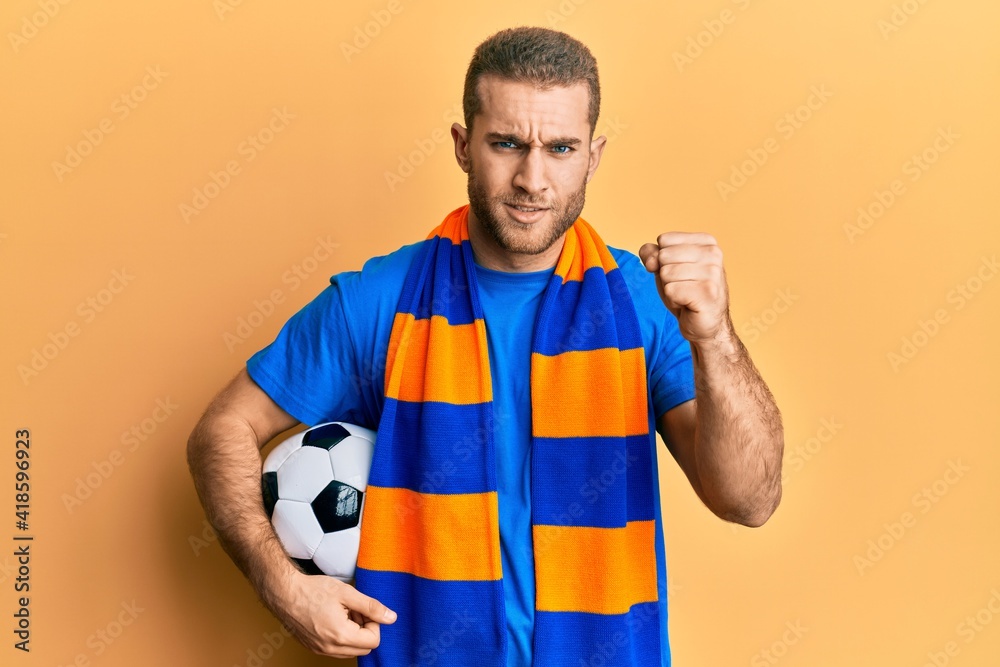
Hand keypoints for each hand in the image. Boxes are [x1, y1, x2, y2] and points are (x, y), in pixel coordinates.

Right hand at [274, 571, 396, 657]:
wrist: (285, 593)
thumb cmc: (313, 591)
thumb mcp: (347, 593)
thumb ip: (371, 606)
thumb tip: (391, 617)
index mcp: (341, 635)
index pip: (374, 640)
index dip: (375, 623)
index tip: (365, 609)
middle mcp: (331, 648)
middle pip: (364, 648)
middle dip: (365, 629)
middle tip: (355, 610)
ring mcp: (321, 650)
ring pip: (351, 650)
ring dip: (354, 634)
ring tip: (344, 612)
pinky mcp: (314, 648)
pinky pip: (337, 649)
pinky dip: (341, 637)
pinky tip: (334, 618)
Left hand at [638, 232, 733, 345]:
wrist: (705, 324)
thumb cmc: (685, 292)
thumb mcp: (664, 267)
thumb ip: (651, 254)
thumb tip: (651, 260)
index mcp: (706, 241)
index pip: (664, 240)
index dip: (662, 260)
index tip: (680, 273)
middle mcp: (713, 253)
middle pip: (664, 256)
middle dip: (666, 276)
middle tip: (683, 286)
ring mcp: (713, 272)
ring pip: (666, 273)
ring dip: (670, 289)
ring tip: (686, 295)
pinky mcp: (708, 292)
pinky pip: (671, 290)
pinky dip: (673, 300)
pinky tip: (688, 304)